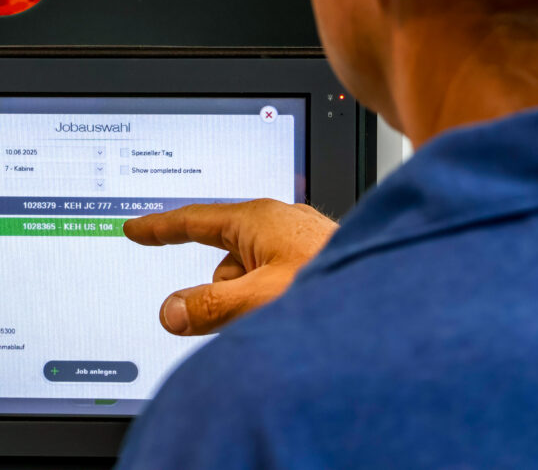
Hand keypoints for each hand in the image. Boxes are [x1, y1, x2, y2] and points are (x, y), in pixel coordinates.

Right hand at [123, 199, 337, 335]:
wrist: (400, 295)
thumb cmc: (342, 283)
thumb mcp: (262, 299)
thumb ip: (212, 307)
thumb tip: (172, 311)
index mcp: (259, 219)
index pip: (194, 219)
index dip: (160, 227)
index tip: (136, 228)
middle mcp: (278, 223)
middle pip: (223, 261)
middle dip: (223, 292)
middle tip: (242, 318)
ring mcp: (298, 242)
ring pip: (250, 277)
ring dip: (253, 302)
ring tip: (286, 319)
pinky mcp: (314, 261)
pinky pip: (274, 282)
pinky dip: (274, 302)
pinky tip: (296, 318)